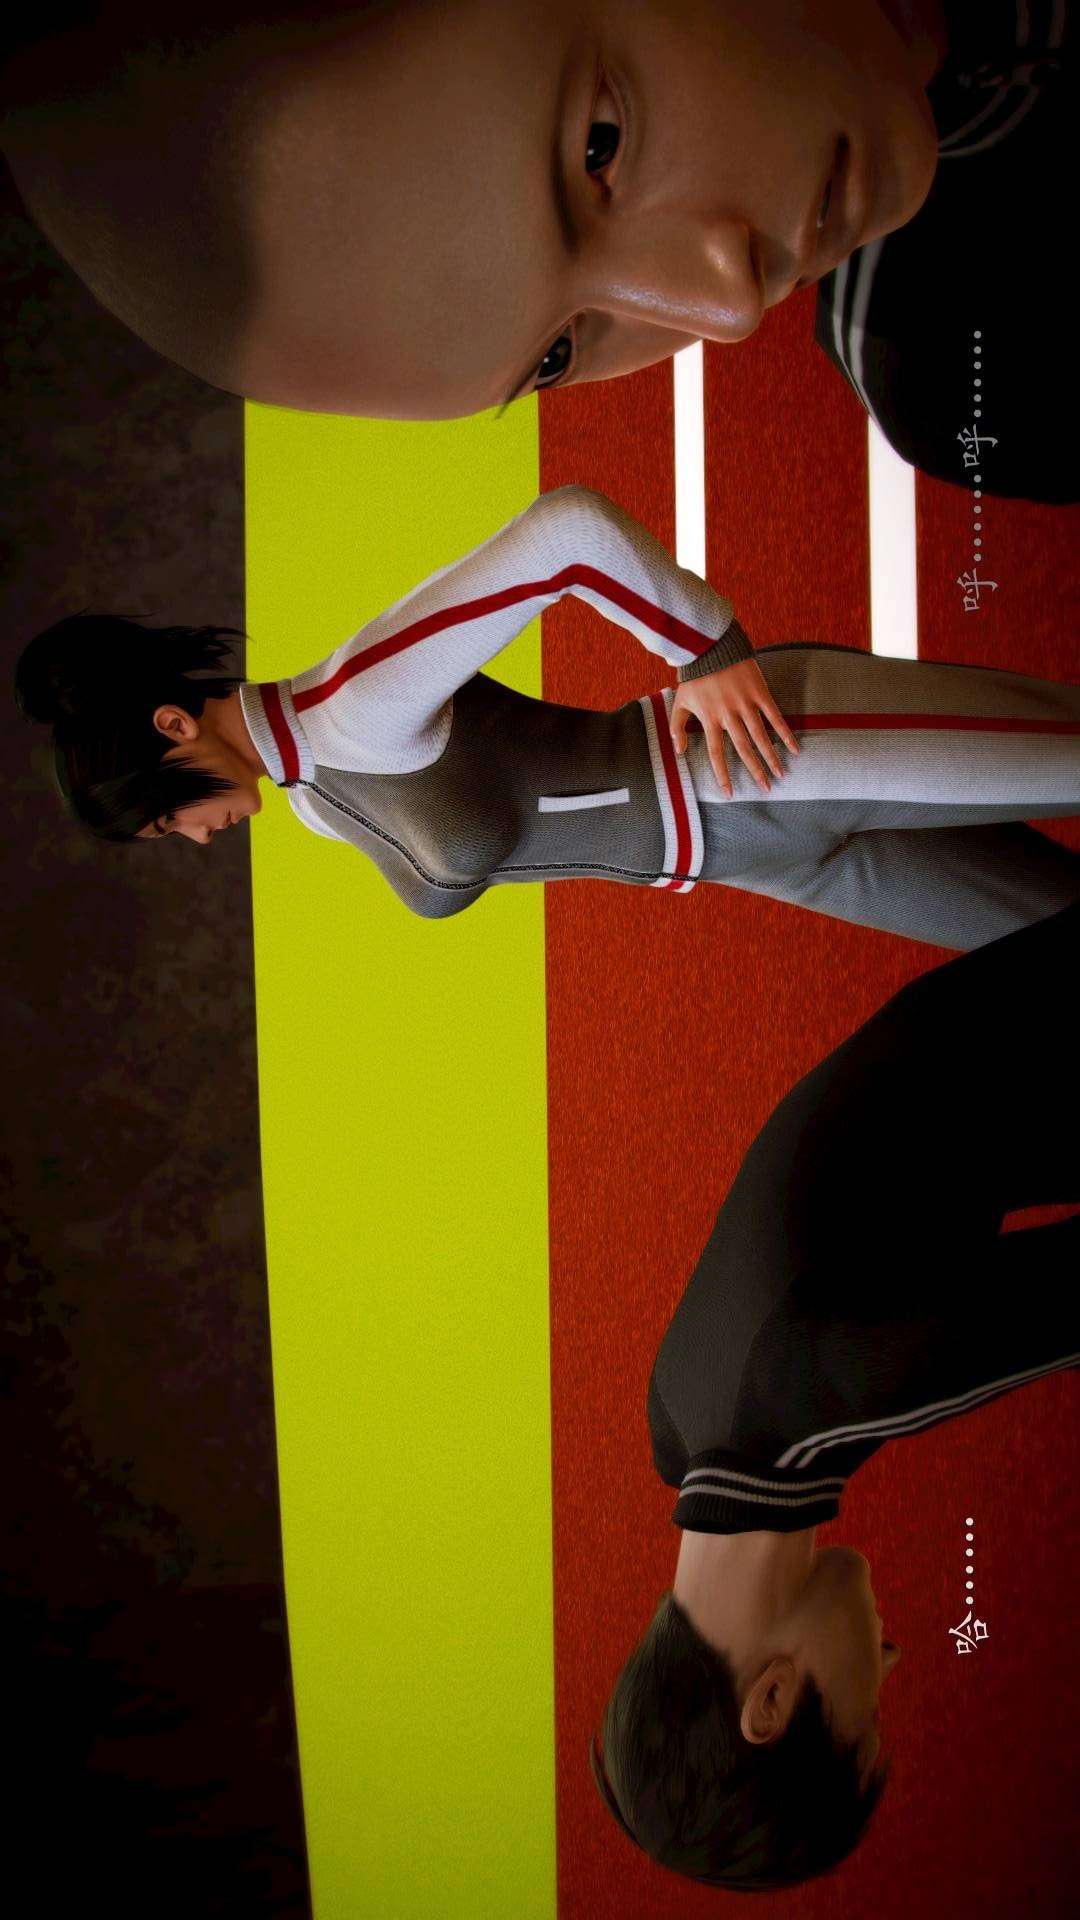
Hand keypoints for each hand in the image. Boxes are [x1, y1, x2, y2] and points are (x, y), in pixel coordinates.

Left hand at [670, 660, 799, 795]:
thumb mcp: (680, 701)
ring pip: (761, 736)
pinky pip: (775, 716)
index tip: (730, 793)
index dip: (723, 774)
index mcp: (709, 719)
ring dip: (772, 756)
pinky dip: (785, 732)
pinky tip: (794, 747)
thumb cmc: (695, 676)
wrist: (711, 646)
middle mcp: (729, 714)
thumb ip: (677, 727)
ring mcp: (745, 703)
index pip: (717, 754)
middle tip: (767, 788)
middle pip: (743, 748)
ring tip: (781, 773)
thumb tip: (679, 751)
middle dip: (755, 770)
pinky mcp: (759, 692)